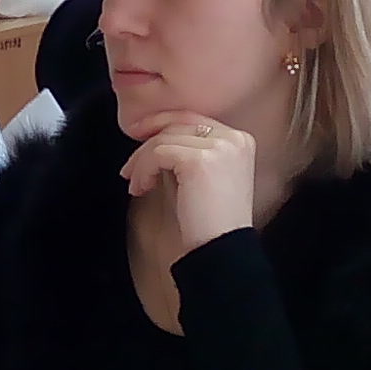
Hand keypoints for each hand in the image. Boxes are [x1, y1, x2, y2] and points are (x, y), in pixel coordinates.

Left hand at [122, 112, 261, 247]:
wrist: (222, 250)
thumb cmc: (213, 222)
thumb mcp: (209, 177)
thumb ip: (194, 151)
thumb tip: (158, 136)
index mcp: (240, 139)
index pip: (192, 120)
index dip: (161, 127)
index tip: (141, 141)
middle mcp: (233, 138)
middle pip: (177, 123)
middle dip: (147, 142)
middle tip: (130, 166)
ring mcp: (218, 147)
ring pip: (163, 138)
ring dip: (142, 161)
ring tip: (137, 185)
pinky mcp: (199, 160)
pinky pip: (158, 153)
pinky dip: (144, 169)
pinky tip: (141, 188)